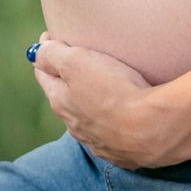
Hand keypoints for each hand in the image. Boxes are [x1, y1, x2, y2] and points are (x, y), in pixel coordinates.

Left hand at [32, 36, 188, 168]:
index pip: (43, 75)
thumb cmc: (115, 91)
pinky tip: (124, 117)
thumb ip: (52, 55)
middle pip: (64, 98)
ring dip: (90, 104)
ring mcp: (98, 142)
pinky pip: (112, 135)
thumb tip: (37, 52)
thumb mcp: (77, 62)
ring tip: (105, 88)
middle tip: (78, 61)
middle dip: (67, 80)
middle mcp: (74, 125)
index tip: (51, 37)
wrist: (153, 128)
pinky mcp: (122, 153)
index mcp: (60, 102)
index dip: (44, 54)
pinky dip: (112, 123)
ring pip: (87, 119)